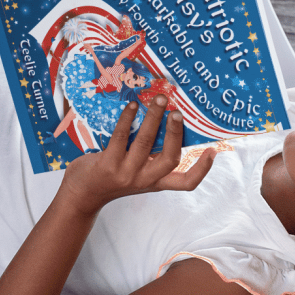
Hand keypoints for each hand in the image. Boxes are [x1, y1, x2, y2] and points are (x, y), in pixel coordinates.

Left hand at [61, 95, 214, 214]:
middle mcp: (144, 179)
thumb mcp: (137, 173)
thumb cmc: (112, 178)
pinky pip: (120, 137)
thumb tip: (163, 121)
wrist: (82, 195)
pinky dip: (128, 118)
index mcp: (156, 182)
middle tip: (177, 112)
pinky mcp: (107, 164)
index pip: (186, 183)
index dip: (202, 170)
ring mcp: (126, 172)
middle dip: (175, 133)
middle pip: (169, 159)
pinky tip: (132, 106)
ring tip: (159, 99)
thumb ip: (150, 156)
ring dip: (153, 118)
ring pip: (145, 143)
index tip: (212, 151)